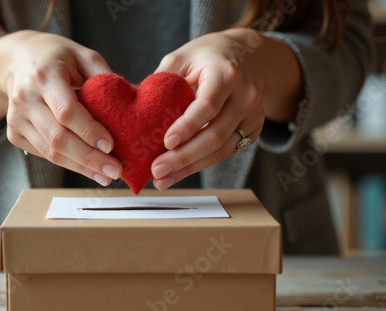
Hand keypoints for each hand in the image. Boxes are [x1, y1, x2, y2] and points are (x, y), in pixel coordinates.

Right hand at [0, 30, 121, 185]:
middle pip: (58, 138)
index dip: (89, 132)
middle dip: (89, 158)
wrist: (18, 60)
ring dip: (81, 168)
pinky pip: (44, 154)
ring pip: (51, 152)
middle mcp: (25, 98)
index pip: (66, 111)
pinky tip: (88, 168)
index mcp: (43, 75)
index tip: (111, 146)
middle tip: (114, 171)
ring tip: (105, 176)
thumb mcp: (84, 57)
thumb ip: (106, 79)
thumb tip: (136, 103)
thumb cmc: (58, 58)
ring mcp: (16, 118)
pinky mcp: (14, 133)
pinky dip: (68, 164)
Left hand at [151, 28, 301, 189]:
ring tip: (162, 179)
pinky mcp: (253, 130)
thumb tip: (132, 112)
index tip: (166, 142)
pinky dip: (201, 164)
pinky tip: (179, 172)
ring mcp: (253, 116)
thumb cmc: (205, 57)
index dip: (187, 126)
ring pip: (221, 150)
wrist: (245, 56)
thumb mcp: (181, 59)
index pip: (208, 105)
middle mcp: (246, 96)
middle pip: (215, 135)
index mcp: (226, 74)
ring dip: (190, 168)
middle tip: (156, 170)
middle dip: (184, 157)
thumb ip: (160, 83)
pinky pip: (226, 152)